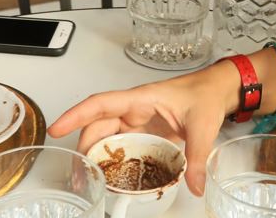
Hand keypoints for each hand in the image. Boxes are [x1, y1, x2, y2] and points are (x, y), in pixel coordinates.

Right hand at [48, 66, 232, 195]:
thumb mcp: (203, 126)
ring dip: (97, 155)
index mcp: (141, 98)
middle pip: (98, 125)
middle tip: (78, 172)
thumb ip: (198, 157)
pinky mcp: (146, 131)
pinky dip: (114, 159)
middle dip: (84, 147)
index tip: (57, 128)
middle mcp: (135, 109)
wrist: (218, 91)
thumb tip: (195, 184)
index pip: (101, 104)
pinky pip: (122, 144)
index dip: (76, 115)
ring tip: (90, 178)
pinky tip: (112, 175)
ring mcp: (139, 120)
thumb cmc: (206, 94)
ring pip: (108, 136)